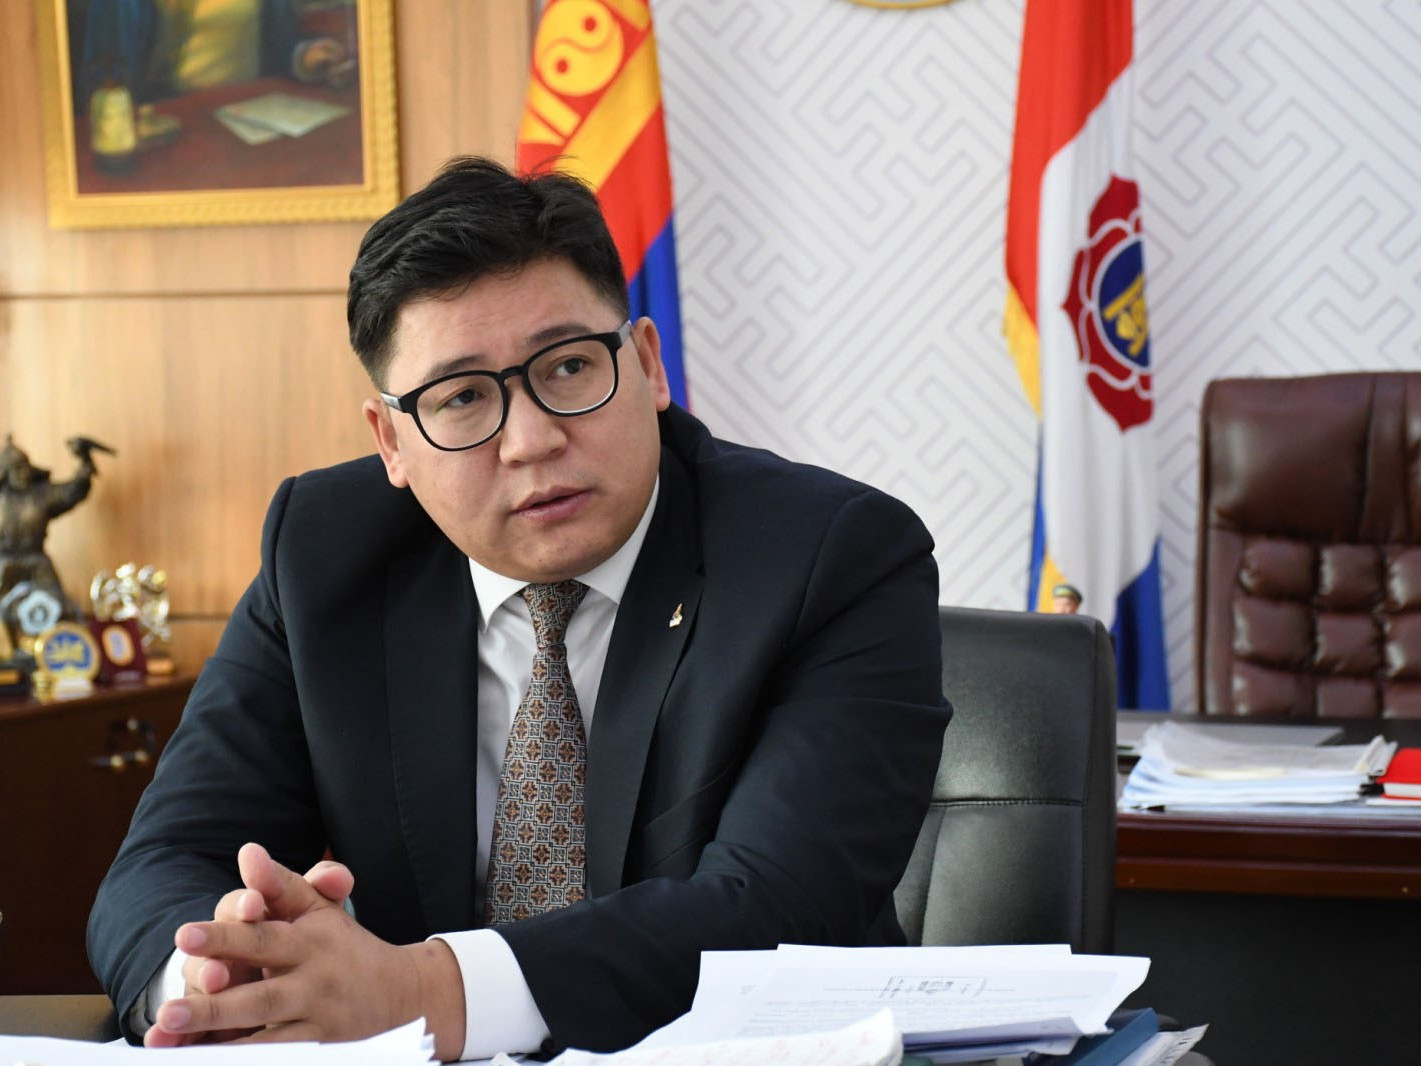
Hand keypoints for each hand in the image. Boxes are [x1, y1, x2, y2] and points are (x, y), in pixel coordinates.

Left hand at [148, 843, 465, 1059]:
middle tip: (168, 1010)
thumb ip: (280, 882)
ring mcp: (318, 1022)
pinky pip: (278, 1060)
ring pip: (266, 1040)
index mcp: (310, 941)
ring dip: (223, 1047)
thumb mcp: (319, 909)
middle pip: (261, 996)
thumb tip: (247, 852)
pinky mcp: (320, 1052)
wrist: (403, 994)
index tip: (182, 935)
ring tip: (178, 1045)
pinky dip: (245, 1065)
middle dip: (214, 1006)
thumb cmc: (345, 946)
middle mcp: (314, 982)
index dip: (224, 936)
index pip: (262, 937)